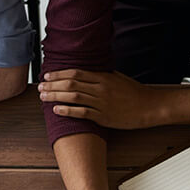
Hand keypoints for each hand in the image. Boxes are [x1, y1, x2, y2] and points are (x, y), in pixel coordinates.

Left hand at [39, 70, 162, 128]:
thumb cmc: (134, 93)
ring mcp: (102, 103)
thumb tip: (86, 73)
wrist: (149, 106)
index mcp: (103, 77)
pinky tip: (57, 110)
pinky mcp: (104, 117)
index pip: (76, 73)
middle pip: (71, 84)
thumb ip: (101, 76)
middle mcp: (100, 88)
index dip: (59, 74)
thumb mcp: (117, 78)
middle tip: (40, 87)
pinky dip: (68, 111)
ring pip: (74, 97)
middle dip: (53, 85)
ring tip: (44, 97)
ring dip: (56, 96)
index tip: (48, 75)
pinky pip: (82, 113)